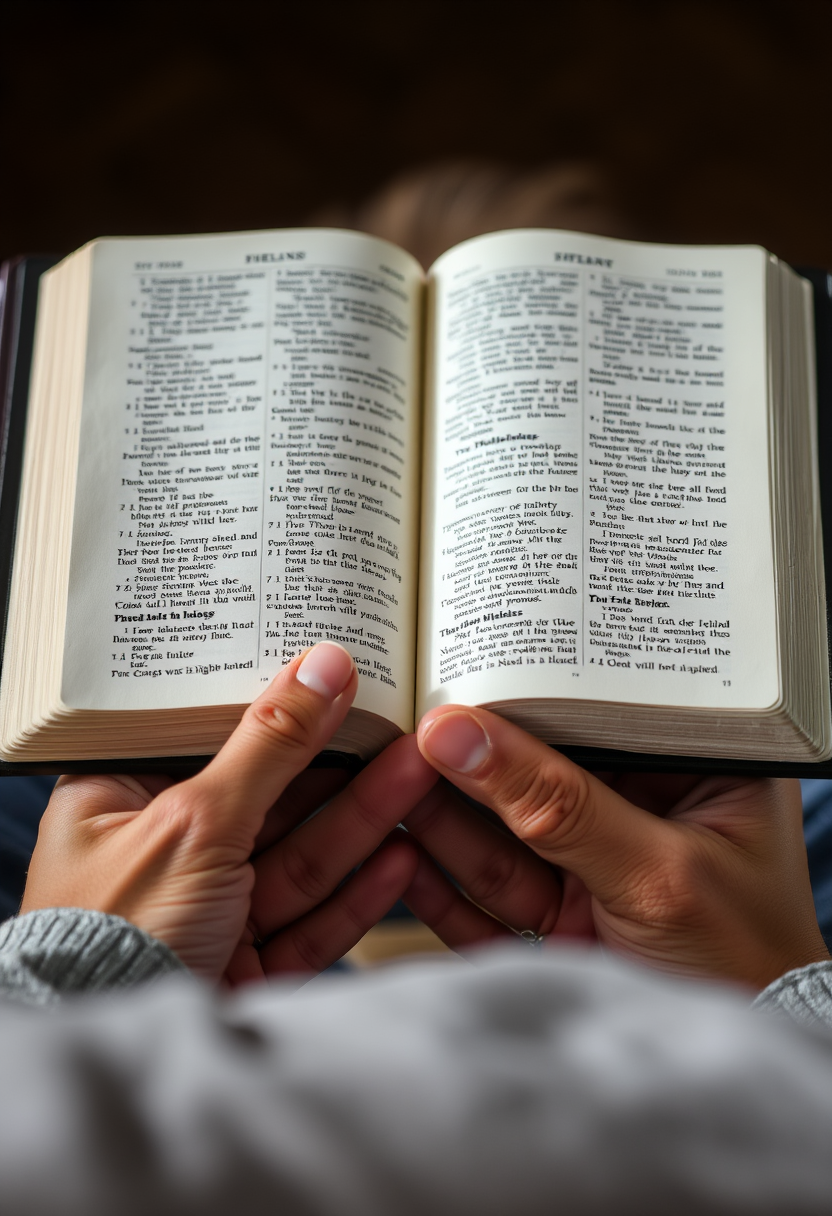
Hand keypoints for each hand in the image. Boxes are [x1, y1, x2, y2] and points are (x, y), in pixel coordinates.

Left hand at [21, 643, 437, 983]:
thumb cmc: (114, 937)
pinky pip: (309, 919)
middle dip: (340, 769)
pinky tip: (401, 859)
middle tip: (399, 726)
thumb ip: (268, 744)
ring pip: (298, 858)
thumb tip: (322, 666)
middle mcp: (163, 854)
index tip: (335, 678)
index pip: (210, 739)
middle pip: (268, 800)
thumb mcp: (195, 819)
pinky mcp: (242, 963)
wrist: (120, 1067)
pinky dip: (355, 893)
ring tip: (420, 775)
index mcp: (121, 803)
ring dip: (363, 821)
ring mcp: (206, 912)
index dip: (276, 708)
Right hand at [401, 705, 829, 988]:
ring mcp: (596, 865)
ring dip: (441, 816)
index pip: (596, 713)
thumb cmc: (747, 966)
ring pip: (502, 835)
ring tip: (380, 779)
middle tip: (402, 730)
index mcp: (694, 769)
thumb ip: (556, 805)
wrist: (736, 1084)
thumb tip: (458, 734)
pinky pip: (490, 896)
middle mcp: (642, 808)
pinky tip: (398, 857)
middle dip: (467, 762)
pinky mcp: (561, 919)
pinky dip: (444, 884)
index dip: (525, 694)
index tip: (455, 675)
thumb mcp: (656, 872)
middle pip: (535, 773)